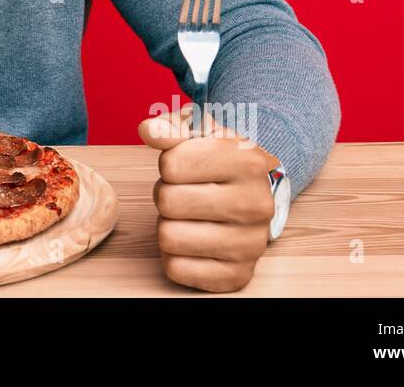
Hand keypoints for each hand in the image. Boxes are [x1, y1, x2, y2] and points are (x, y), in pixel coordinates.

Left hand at [137, 104, 278, 292]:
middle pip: (167, 202)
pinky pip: (175, 268)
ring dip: (169, 224)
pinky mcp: (238, 276)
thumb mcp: (201, 133)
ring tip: (190, 215)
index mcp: (248, 163)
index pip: (171, 165)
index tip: (186, 165)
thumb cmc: (221, 160)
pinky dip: (175, 254)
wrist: (255, 194)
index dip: (169, 163)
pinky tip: (194, 239)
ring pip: (168, 237)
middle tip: (186, 192)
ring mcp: (250, 245)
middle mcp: (256, 205)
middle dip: (167, 194)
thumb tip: (148, 130)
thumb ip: (170, 126)